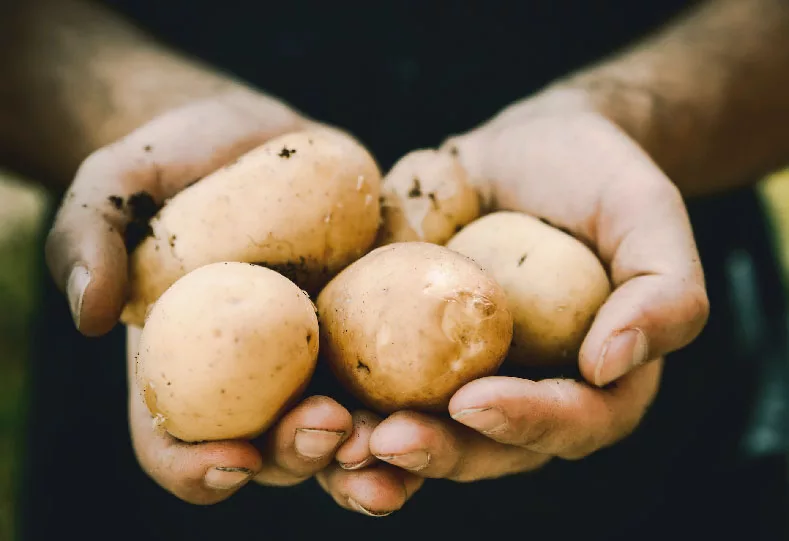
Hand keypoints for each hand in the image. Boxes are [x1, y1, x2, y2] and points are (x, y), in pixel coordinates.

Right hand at [47, 90, 422, 510]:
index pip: (176, 447)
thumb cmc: (170, 166)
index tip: (233, 459)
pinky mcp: (372, 328)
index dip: (197, 470)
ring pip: (345, 432)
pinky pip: (400, 374)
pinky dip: (422, 394)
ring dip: (374, 451)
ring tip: (397, 436)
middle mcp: (253, 384)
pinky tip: (450, 390)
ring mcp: (316, 362)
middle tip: (331, 426)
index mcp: (183, 372)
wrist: (247, 137)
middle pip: (274, 451)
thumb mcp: (114, 186)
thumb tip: (90, 313)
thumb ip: (87, 238)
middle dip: (303, 455)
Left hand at [362, 87, 706, 483]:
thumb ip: (664, 290)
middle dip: (437, 452)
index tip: (477, 401)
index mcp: (592, 382)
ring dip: (374, 456)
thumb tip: (613, 364)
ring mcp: (458, 378)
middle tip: (389, 440)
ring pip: (421, 438)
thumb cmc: (594, 177)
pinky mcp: (404, 352)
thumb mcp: (646, 214)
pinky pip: (370, 392)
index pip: (570, 423)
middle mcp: (522, 393)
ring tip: (335, 444)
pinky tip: (302, 406)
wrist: (523, 149)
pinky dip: (337, 406)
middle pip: (485, 449)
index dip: (526, 423)